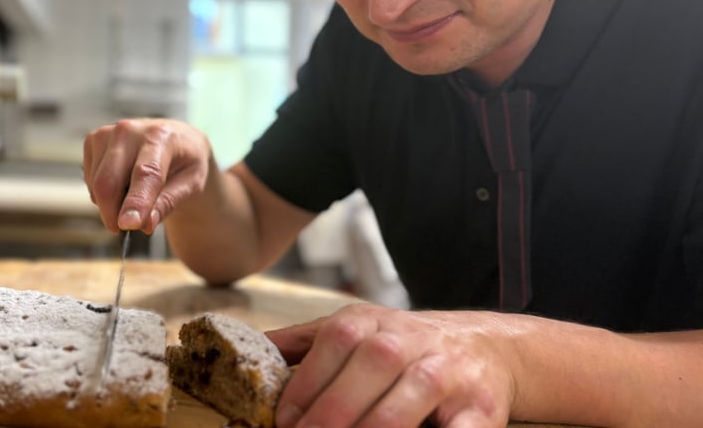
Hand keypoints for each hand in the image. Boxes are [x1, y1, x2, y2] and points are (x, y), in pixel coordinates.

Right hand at [83, 118, 211, 233]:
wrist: (174, 138)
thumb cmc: (185, 161)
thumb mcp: (191, 183)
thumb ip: (168, 203)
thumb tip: (145, 224)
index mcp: (161, 137)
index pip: (145, 173)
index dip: (135, 201)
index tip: (128, 225)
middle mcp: (130, 130)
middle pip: (109, 182)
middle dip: (113, 214)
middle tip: (126, 228)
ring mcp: (107, 133)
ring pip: (96, 185)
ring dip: (110, 205)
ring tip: (134, 198)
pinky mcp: (93, 140)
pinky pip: (90, 180)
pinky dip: (102, 193)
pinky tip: (122, 185)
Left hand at [266, 304, 517, 427]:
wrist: (485, 347)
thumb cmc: (402, 346)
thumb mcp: (355, 332)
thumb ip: (305, 343)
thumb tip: (253, 349)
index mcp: (371, 322)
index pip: (337, 341)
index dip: (308, 381)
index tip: (284, 420)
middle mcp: (410, 340)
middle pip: (374, 364)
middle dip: (336, 409)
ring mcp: (447, 371)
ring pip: (413, 395)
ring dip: (378, 425)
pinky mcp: (480, 406)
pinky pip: (462, 427)